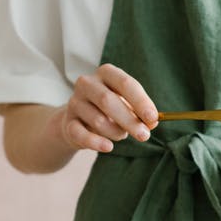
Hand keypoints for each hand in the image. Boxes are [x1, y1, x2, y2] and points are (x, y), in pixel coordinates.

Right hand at [43, 63, 158, 153]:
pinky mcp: (67, 122)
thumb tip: (153, 122)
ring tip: (122, 135)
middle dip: (129, 120)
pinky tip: (108, 147)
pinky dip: (96, 142)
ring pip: (98, 120)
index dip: (141, 101)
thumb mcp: (127, 106)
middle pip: (108, 100)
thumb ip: (140, 113)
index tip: (153, 118)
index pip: (125, 83)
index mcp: (106, 73)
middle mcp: (87, 83)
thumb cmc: (111, 110)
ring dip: (116, 132)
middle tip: (144, 135)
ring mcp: (74, 102)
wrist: (79, 121)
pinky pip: (81, 134)